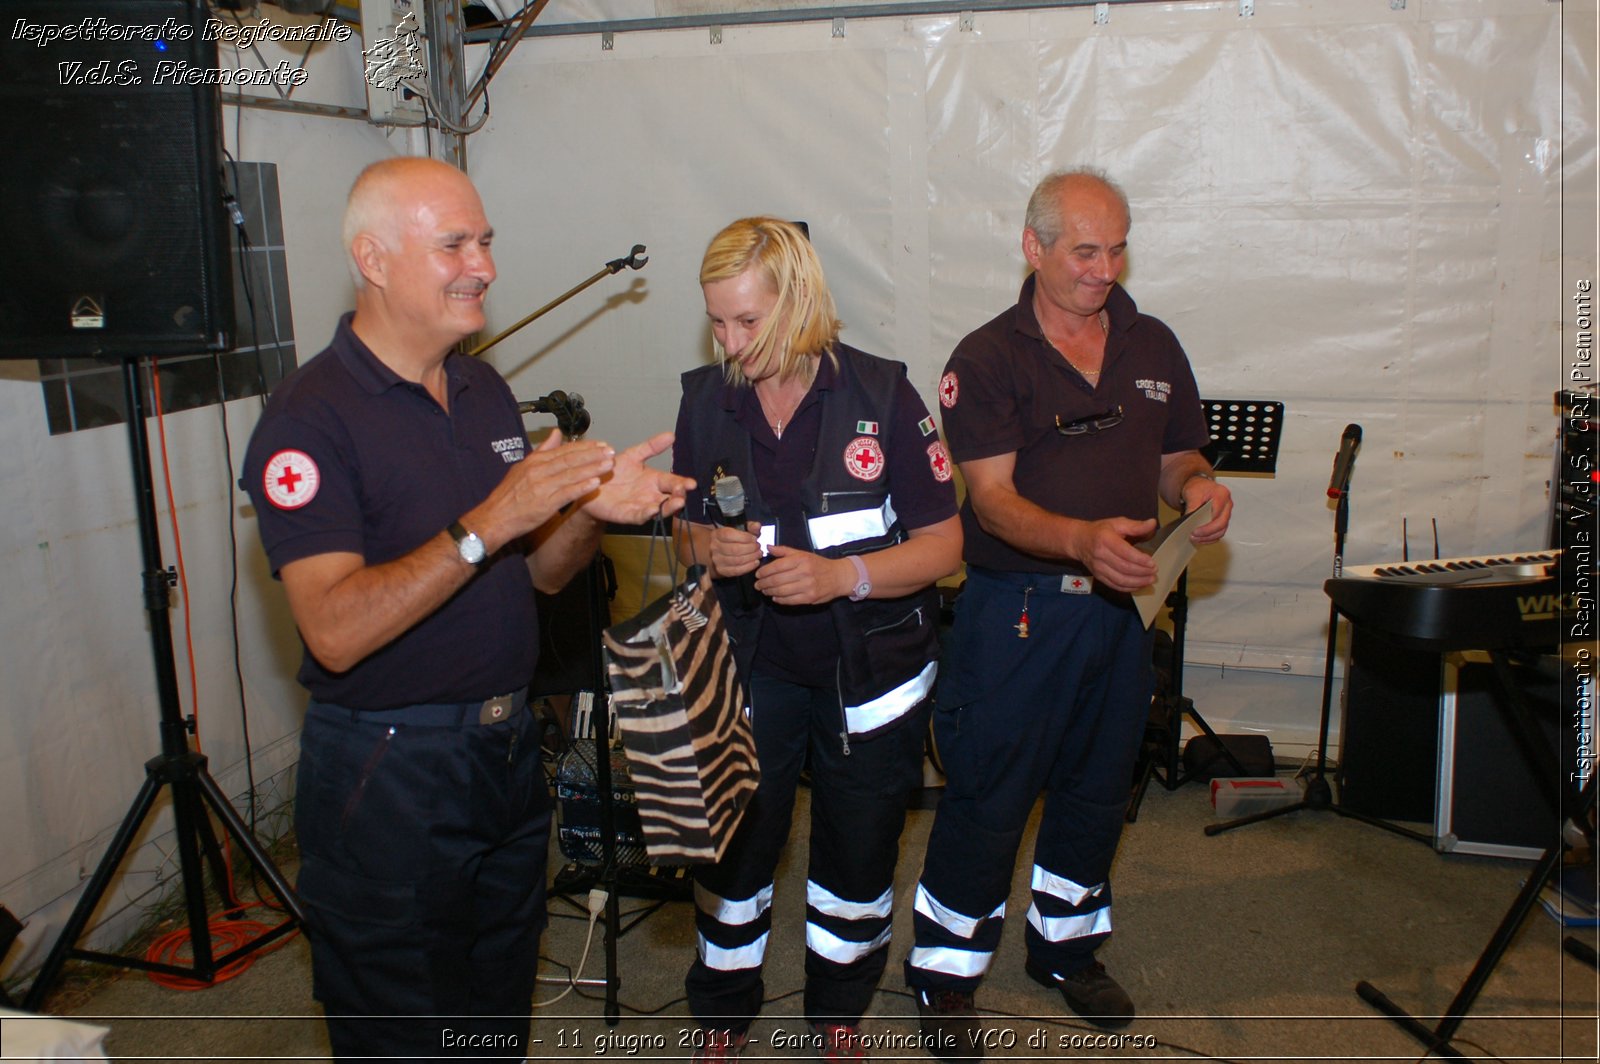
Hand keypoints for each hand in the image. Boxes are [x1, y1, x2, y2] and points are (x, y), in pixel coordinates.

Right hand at [468, 428, 615, 550]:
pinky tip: (595, 484)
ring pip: (571, 474)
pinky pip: (567, 493)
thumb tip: (556, 433)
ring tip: (608, 464)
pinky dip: (581, 487)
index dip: (585, 447)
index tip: (600, 444)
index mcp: (535, 461)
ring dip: (592, 469)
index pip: (564, 450)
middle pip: (570, 459)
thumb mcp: (522, 467)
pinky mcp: (545, 504)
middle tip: (610, 451)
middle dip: (593, 455)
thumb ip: (542, 451)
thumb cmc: (509, 495)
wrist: (495, 517)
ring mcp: (542, 487)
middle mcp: (539, 471)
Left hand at [581, 431, 695, 525]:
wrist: (589, 482)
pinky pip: (639, 516)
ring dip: (669, 507)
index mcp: (654, 481)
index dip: (683, 483)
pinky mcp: (626, 514)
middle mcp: (650, 495)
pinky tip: (652, 509)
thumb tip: (671, 435)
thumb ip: (651, 447)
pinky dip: (646, 514)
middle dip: (679, 496)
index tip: (691, 483)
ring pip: (659, 510)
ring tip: (677, 502)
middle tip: (683, 492)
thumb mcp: (633, 455)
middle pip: (670, 499)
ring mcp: (640, 506)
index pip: (673, 482)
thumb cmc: (612, 471)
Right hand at [709, 521, 762, 578]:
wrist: (722, 551)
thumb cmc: (734, 538)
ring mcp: (717, 560)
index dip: (744, 537)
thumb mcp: (742, 529)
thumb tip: (757, 526)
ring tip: (758, 554)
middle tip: (758, 547)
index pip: (729, 535)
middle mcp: (714, 547)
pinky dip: (748, 567)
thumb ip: (750, 526)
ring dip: (751, 558)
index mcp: (717, 534)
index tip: (755, 538)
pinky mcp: (722, 570)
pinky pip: (736, 570)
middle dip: (750, 548)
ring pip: (736, 560)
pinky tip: (755, 562)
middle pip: (734, 549)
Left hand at [756, 545, 850, 605]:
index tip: (757, 575)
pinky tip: (775, 597)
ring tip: (765, 591)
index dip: (764, 572)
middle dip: (764, 583)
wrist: (839, 576)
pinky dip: (779, 600)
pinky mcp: (810, 598)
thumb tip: (768, 547)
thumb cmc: (818, 564)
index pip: (776, 566)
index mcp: (801, 559)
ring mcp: (807, 586)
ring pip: (781, 591)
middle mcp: (804, 572)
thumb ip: (784, 551)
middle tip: (757, 585)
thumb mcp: (802, 553)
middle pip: (777, 580)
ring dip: (770, 592)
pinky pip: (790, 600)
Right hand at [1068, 516, 1157, 591]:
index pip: (1125, 553)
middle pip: (1124, 568)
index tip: (1152, 563)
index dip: (1140, 559)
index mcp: (1105, 539)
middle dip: (1142, 572)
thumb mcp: (1117, 523)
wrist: (1079, 541)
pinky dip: (1128, 588)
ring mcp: (1098, 568)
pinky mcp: (1098, 576)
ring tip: (1150, 580)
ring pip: (1120, 579)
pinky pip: (1115, 585)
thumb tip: (1152, 523)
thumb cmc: (1100, 531)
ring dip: (1137, 582)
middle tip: (1154, 572)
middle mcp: (1100, 555)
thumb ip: (1136, 525)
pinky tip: (1139, 585)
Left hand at [1182, 477, 1232, 543]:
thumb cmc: (1198, 487)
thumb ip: (1192, 506)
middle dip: (1207, 534)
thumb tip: (1189, 521)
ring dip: (1208, 538)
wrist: (1198, 486)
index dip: (1206, 526)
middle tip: (1194, 536)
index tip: (1194, 531)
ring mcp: (1227, 512)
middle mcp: (1227, 504)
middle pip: (1221, 525)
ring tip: (1196, 539)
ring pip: (1222, 531)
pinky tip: (1201, 539)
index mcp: (1222, 495)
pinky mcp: (1223, 519)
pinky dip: (1210, 538)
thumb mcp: (1192, 493)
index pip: (1217, 515)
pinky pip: (1219, 532)